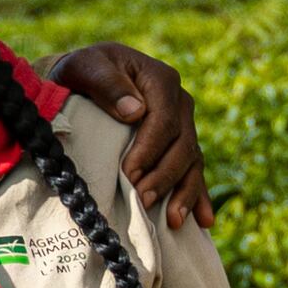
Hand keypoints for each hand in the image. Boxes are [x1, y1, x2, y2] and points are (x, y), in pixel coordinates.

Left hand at [40, 43, 210, 227]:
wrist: (89, 77)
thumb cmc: (84, 72)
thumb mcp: (86, 67)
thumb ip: (107, 83)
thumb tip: (133, 110)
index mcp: (161, 80)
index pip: (163, 120)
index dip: (149, 150)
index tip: (129, 173)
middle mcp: (180, 102)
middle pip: (182, 145)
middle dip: (163, 177)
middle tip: (142, 201)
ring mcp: (184, 125)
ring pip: (192, 162)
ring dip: (184, 193)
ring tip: (173, 220)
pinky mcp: (181, 145)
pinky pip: (195, 172)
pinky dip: (199, 196)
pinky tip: (203, 220)